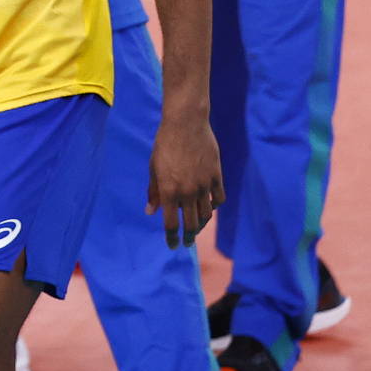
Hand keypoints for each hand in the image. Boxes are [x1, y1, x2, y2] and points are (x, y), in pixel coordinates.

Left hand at [147, 113, 221, 247]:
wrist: (186, 124)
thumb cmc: (164, 144)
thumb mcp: (153, 168)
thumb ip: (153, 191)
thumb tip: (150, 211)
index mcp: (169, 191)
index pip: (171, 223)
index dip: (172, 237)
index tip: (172, 245)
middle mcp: (188, 192)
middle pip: (191, 224)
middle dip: (188, 236)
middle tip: (187, 243)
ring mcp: (204, 185)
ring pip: (207, 214)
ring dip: (201, 224)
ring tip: (197, 228)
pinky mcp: (217, 177)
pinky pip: (219, 198)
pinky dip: (215, 206)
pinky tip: (210, 207)